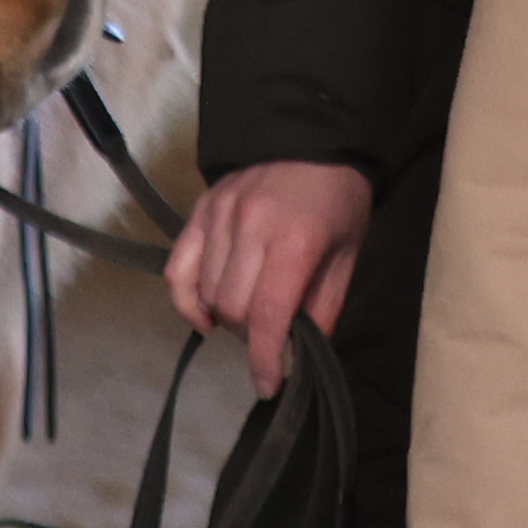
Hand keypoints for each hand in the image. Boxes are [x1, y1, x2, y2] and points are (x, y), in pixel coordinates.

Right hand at [170, 157, 374, 382]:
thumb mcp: (348, 254)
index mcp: (296, 240)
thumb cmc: (340, 202)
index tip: (269, 385)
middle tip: (271, 338)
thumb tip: (300, 350)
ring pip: (207, 294)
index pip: (270, 312)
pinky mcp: (197, 215)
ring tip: (247, 319)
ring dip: (226, 320)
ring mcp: (217, 220)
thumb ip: (324, 304)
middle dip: (252, 336)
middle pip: (234, 308)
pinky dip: (186, 301)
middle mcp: (250, 229)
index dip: (267, 357)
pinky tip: (204, 315)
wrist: (311, 142)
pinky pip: (178, 270)